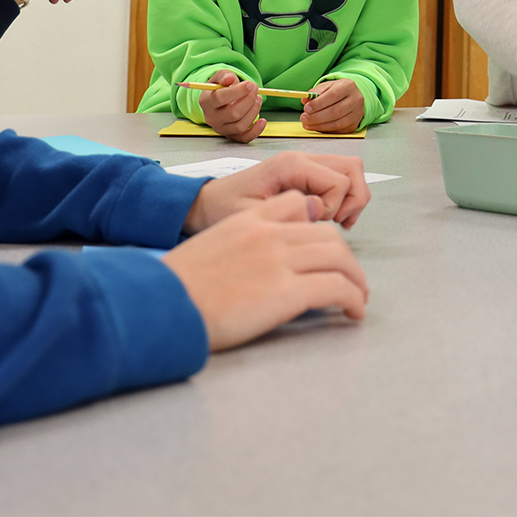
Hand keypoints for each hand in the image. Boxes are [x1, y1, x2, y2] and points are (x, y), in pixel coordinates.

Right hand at [163, 191, 367, 352]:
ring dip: (356, 279)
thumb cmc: (173, 287)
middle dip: (344, 257)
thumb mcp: (208, 247)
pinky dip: (353, 299)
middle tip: (349, 278)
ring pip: (340, 258)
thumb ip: (239, 243)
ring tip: (358, 297)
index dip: (317, 224)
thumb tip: (256, 263)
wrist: (158, 306)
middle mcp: (270, 235)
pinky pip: (337, 288)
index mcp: (248, 220)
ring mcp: (280, 261)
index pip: (299, 204)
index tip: (321, 248)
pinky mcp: (287, 292)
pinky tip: (354, 312)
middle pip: (328, 234)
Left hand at [182, 150, 371, 232]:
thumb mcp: (249, 215)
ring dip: (352, 197)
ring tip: (337, 222)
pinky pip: (340, 177)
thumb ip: (287, 210)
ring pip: (350, 170)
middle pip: (352, 168)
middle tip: (338, 224)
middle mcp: (301, 158)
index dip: (335, 207)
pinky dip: (344, 196)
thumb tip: (321, 210)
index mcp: (290, 165)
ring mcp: (305, 164)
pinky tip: (330, 217)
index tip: (314, 225)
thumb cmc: (222, 210)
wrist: (206, 204)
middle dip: (353, 199)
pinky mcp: (305, 173)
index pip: (338, 180)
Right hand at [197, 69, 264, 142]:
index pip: (220, 98)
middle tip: (255, 89)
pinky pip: (243, 138)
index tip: (250, 84)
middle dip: (249, 100)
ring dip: (254, 111)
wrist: (218, 100)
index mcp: (206, 101)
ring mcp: (221, 128)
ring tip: (258, 99)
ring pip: (240, 125)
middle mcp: (211, 117)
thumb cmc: (220, 88)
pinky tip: (262, 121)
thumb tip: (229, 79)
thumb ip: (224, 75)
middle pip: (233, 113)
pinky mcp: (230, 135)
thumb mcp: (220, 77)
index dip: (238, 91)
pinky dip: (255, 131)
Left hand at [301, 78, 363, 133]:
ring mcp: (357, 113)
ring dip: (319, 125)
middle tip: (304, 118)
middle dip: (316, 117)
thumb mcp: (327, 86)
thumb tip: (305, 100)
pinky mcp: (355, 124)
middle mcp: (356, 99)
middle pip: (335, 111)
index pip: (333, 95)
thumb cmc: (338, 91)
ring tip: (307, 124)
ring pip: (337, 123)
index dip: (318, 104)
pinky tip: (316, 127)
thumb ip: (315, 92)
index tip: (306, 108)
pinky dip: (325, 130)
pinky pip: (339, 130)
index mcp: (348, 86)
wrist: (352, 96)